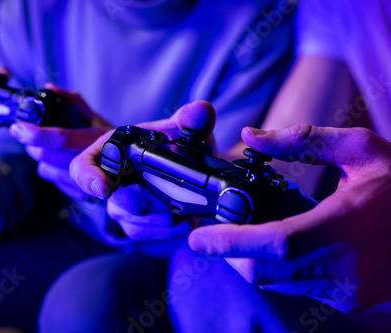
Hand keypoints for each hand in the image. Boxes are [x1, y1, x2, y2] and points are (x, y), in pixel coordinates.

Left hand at [9, 84, 111, 199]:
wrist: (131, 170)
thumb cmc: (110, 141)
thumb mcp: (95, 118)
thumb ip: (73, 102)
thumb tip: (50, 89)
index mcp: (95, 139)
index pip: (62, 138)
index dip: (37, 134)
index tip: (19, 128)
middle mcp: (92, 162)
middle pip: (46, 155)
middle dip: (33, 143)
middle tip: (29, 134)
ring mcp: (86, 182)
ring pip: (45, 168)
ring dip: (42, 157)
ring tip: (49, 148)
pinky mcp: (81, 195)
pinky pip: (53, 179)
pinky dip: (51, 169)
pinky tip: (59, 162)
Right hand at [70, 100, 215, 239]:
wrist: (187, 168)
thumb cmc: (174, 146)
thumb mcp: (183, 130)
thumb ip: (190, 119)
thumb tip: (201, 111)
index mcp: (111, 152)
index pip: (83, 168)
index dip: (88, 179)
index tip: (105, 188)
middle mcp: (110, 183)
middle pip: (121, 203)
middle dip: (152, 202)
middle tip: (178, 197)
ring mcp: (121, 209)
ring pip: (138, 225)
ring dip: (166, 219)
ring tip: (188, 206)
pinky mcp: (136, 229)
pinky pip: (149, 238)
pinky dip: (172, 231)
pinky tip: (187, 219)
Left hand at [189, 125, 390, 312]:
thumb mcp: (361, 150)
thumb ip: (301, 142)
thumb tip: (250, 137)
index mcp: (343, 227)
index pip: (272, 245)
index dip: (228, 243)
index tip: (198, 238)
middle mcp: (343, 269)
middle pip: (263, 271)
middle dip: (231, 253)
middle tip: (216, 231)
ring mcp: (346, 292)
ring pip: (276, 284)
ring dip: (251, 262)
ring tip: (245, 234)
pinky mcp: (349, 302)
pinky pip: (296, 290)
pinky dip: (277, 270)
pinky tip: (279, 246)